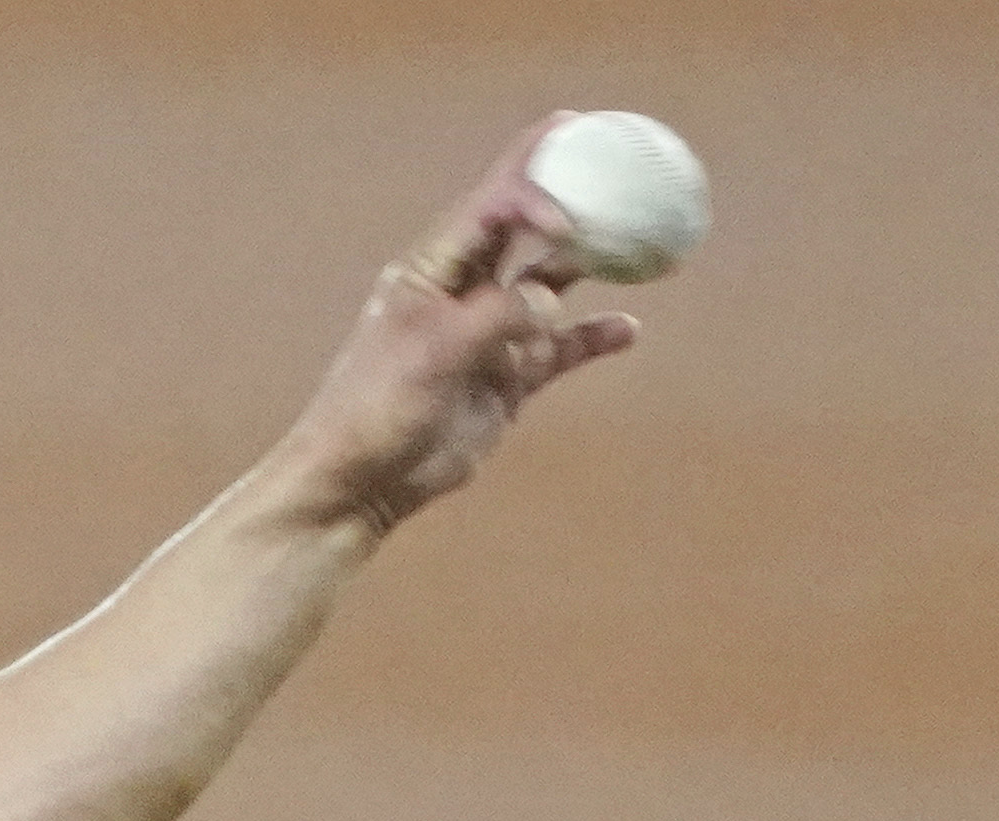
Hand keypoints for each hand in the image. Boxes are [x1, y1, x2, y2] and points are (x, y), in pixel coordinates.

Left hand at [271, 116, 640, 538]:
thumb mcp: (436, 349)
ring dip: (589, 265)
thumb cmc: (379, 405)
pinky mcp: (508, 378)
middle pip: (524, 228)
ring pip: (550, 285)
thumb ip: (498, 314)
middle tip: (614, 160)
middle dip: (565, 194)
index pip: (490, 205)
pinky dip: (593, 338)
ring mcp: (490, 334)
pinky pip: (561, 349)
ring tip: (635, 243)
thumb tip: (551, 299)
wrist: (363, 481)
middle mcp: (465, 291)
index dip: (532, 186)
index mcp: (433, 269)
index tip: (566, 216)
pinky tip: (628, 329)